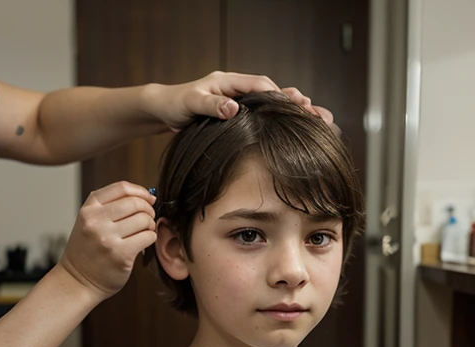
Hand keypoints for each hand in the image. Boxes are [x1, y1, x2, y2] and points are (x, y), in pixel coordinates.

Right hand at [59, 181, 156, 300]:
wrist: (77, 280)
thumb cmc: (88, 250)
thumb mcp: (90, 221)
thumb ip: (113, 206)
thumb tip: (149, 196)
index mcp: (89, 208)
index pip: (122, 188)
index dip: (141, 191)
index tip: (149, 198)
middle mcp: (96, 221)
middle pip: (136, 203)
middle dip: (148, 210)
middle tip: (148, 218)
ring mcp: (107, 238)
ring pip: (144, 220)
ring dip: (150, 225)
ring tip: (144, 231)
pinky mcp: (120, 254)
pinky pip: (148, 237)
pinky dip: (150, 238)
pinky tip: (143, 242)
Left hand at [146, 71, 334, 129]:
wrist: (164, 110)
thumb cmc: (175, 104)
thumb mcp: (190, 103)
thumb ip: (210, 105)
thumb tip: (233, 108)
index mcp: (228, 81)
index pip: (260, 85)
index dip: (279, 95)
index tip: (296, 105)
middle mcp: (236, 90)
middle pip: (272, 93)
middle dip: (295, 102)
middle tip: (316, 112)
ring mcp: (238, 101)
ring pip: (270, 105)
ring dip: (291, 112)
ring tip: (315, 120)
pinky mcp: (236, 115)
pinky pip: (261, 116)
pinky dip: (277, 122)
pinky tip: (291, 131)